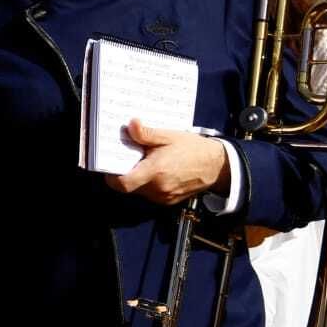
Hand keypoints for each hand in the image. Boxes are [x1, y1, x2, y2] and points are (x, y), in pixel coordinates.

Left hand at [105, 119, 228, 205]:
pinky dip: (147, 183)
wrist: (218, 166)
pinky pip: (150, 193)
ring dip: (136, 177)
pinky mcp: (168, 200)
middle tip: (125, 157)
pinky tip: (153, 169)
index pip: (123, 183)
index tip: (108, 164)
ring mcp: (163, 197)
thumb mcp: (170, 136)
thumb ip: (147, 133)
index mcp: (156, 171)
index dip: (111, 176)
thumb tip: (130, 125)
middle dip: (124, 172)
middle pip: (129, 186)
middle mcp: (158, 188)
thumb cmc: (194, 149)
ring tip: (141, 161)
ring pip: (139, 190)